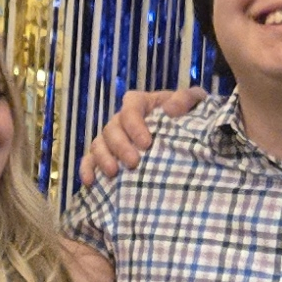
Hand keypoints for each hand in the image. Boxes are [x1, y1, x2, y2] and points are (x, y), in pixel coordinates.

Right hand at [81, 87, 204, 184]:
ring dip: (103, 158)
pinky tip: (89, 182)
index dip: (134, 125)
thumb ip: (186, 99)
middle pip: (112, 128)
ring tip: (113, 173)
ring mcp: (113, 138)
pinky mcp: (107, 155)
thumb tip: (170, 109)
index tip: (146, 143)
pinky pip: (90, 159)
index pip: (130, 108)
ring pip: (99, 143)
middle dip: (120, 146)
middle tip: (133, 162)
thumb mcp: (195, 101)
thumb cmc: (188, 117)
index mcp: (141, 103)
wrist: (187, 136)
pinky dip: (87, 169)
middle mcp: (122, 119)